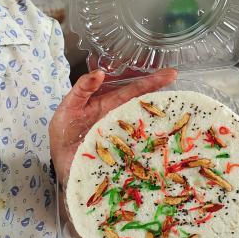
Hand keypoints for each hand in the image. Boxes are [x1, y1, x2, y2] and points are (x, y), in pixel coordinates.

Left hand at [49, 68, 177, 184]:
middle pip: (143, 103)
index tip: (169, 74)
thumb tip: (99, 73)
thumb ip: (82, 89)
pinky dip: (154, 141)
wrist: (61, 164)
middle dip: (160, 91)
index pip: (132, 89)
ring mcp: (124, 135)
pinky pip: (141, 146)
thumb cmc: (64, 134)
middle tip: (176, 79)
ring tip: (177, 104)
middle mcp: (120, 117)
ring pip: (146, 123)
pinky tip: (165, 137)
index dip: (149, 81)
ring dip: (161, 115)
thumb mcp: (68, 107)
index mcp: (109, 103)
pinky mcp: (124, 153)